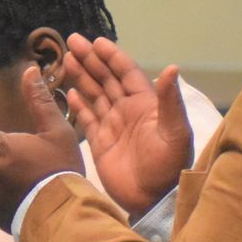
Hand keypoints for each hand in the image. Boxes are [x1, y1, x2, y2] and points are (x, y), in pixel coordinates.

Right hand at [61, 33, 190, 216]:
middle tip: (72, 41)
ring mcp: (113, 126)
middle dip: (90, 60)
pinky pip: (87, 118)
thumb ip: (170, 101)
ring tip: (66, 59)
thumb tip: (172, 67)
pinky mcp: (100, 144)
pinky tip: (69, 91)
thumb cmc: (169, 166)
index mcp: (146, 104)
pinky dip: (78, 104)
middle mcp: (128, 111)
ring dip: (82, 76)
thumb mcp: (175, 132)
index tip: (97, 42)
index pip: (126, 73)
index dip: (112, 56)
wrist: (154, 200)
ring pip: (94, 94)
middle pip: (106, 78)